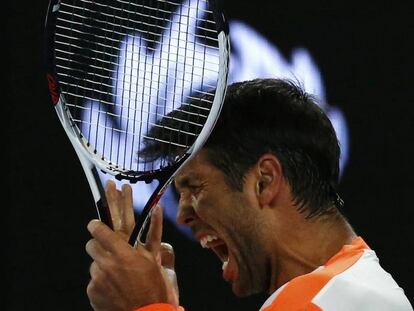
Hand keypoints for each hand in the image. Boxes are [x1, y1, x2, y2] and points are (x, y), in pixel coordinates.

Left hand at [85, 180, 178, 310]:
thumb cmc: (155, 288)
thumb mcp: (155, 259)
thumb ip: (154, 232)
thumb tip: (157, 208)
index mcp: (124, 254)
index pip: (100, 231)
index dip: (96, 225)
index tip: (94, 224)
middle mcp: (108, 265)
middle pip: (91, 245)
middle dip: (97, 244)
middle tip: (106, 249)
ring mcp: (98, 279)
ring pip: (93, 263)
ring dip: (101, 265)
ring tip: (116, 274)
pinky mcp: (93, 292)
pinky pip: (93, 280)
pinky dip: (101, 282)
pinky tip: (114, 288)